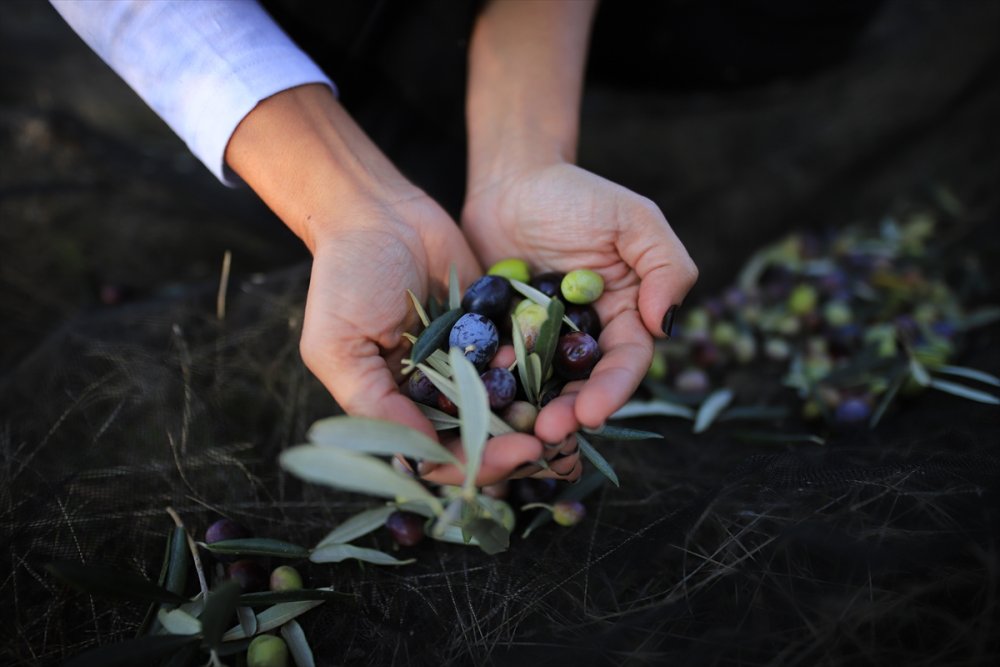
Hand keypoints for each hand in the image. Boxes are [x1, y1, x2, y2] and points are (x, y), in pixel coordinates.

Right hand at [225, 85, 554, 483]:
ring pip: (505, 405)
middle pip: (478, 438)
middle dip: (510, 446)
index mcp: (393, 406)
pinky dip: (537, 367)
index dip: (474, 464)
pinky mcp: (491, 329)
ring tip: (561, 417)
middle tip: (545, 445)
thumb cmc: (345, 278)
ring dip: (531, 414)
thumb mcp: (340, 347)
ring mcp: (465, 362)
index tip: (511, 456)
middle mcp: (432, 392)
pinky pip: (520, 357)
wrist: (379, 211)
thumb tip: (419, 458)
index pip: (436, 455)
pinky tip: (556, 369)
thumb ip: (375, 404)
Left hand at [461, 162, 697, 442]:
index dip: (612, 391)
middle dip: (569, 413)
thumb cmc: (577, 194)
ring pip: (540, 387)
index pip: (625, 362)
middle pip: (582, 385)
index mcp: (625, 316)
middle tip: (547, 433)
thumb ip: (665, 266)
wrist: (511, 181)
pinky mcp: (500, 338)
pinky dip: (491, 385)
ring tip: (515, 431)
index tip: (592, 414)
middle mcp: (585, 337)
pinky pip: (497, 367)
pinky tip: (478, 400)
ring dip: (531, 411)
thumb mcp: (633, 219)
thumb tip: (665, 324)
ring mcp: (540, 341)